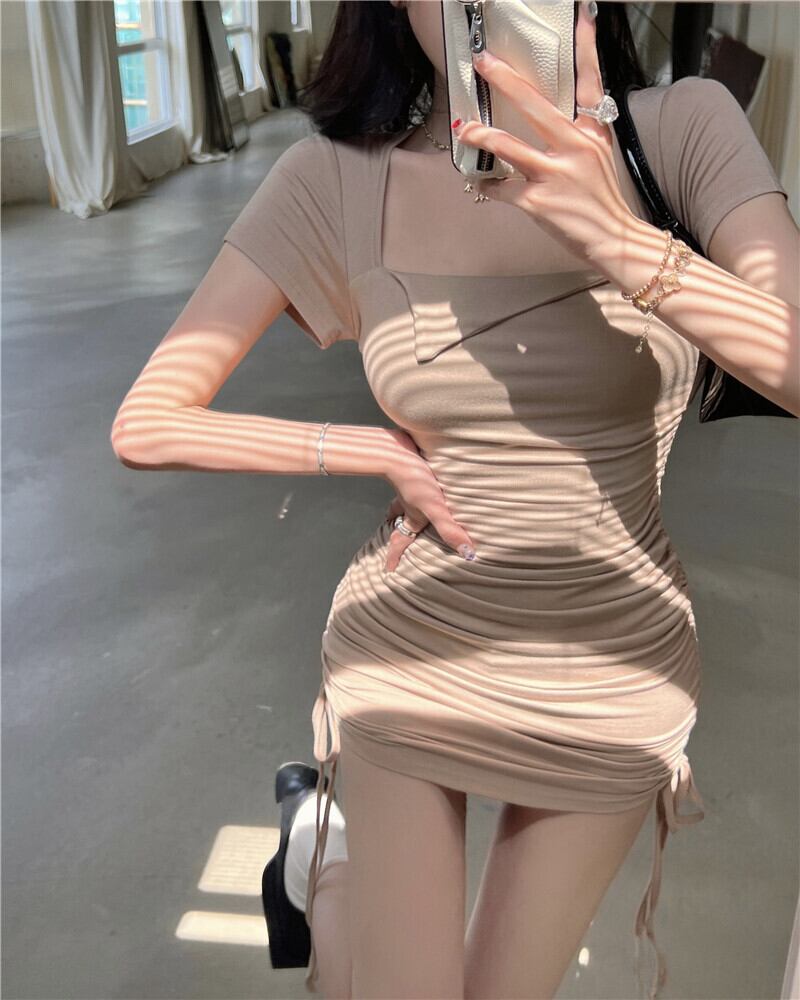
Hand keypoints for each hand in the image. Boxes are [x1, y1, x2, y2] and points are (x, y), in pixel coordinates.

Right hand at [381, 428, 476, 572]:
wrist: (397, 449)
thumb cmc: (414, 480)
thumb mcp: (434, 507)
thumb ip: (449, 529)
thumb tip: (467, 554)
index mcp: (412, 515)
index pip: (400, 540)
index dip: (394, 557)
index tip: (387, 571)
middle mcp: (408, 502)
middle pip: (398, 519)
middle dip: (396, 528)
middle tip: (392, 534)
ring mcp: (408, 486)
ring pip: (401, 500)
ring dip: (398, 506)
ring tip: (397, 509)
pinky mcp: (412, 468)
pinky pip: (410, 480)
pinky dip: (411, 482)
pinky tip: (421, 475)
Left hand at [451, 1, 637, 267]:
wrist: (615, 240)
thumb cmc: (602, 199)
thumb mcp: (599, 157)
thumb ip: (578, 133)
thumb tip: (546, 118)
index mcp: (591, 132)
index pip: (589, 81)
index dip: (585, 47)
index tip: (581, 15)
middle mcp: (575, 147)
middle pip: (534, 105)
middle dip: (505, 80)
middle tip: (483, 62)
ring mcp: (556, 175)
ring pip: (509, 147)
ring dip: (482, 135)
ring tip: (465, 129)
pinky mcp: (539, 203)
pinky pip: (503, 189)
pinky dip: (489, 186)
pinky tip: (482, 184)